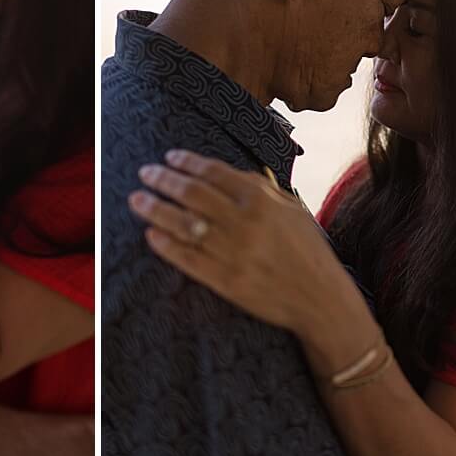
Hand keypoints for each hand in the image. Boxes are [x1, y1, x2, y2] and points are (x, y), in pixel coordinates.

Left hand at [127, 149, 346, 334]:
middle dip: (163, 180)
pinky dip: (166, 245)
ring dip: (155, 209)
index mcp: (260, 198)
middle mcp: (244, 221)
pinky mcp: (225, 280)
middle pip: (192, 193)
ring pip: (183, 224)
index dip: (186, 162)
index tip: (168, 157)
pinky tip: (151, 235)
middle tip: (145, 174)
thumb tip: (225, 173)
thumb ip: (259, 188)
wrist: (319, 297)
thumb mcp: (290, 208)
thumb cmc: (307, 250)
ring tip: (137, 200)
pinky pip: (187, 259)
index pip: (212, 172)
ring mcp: (233, 252)